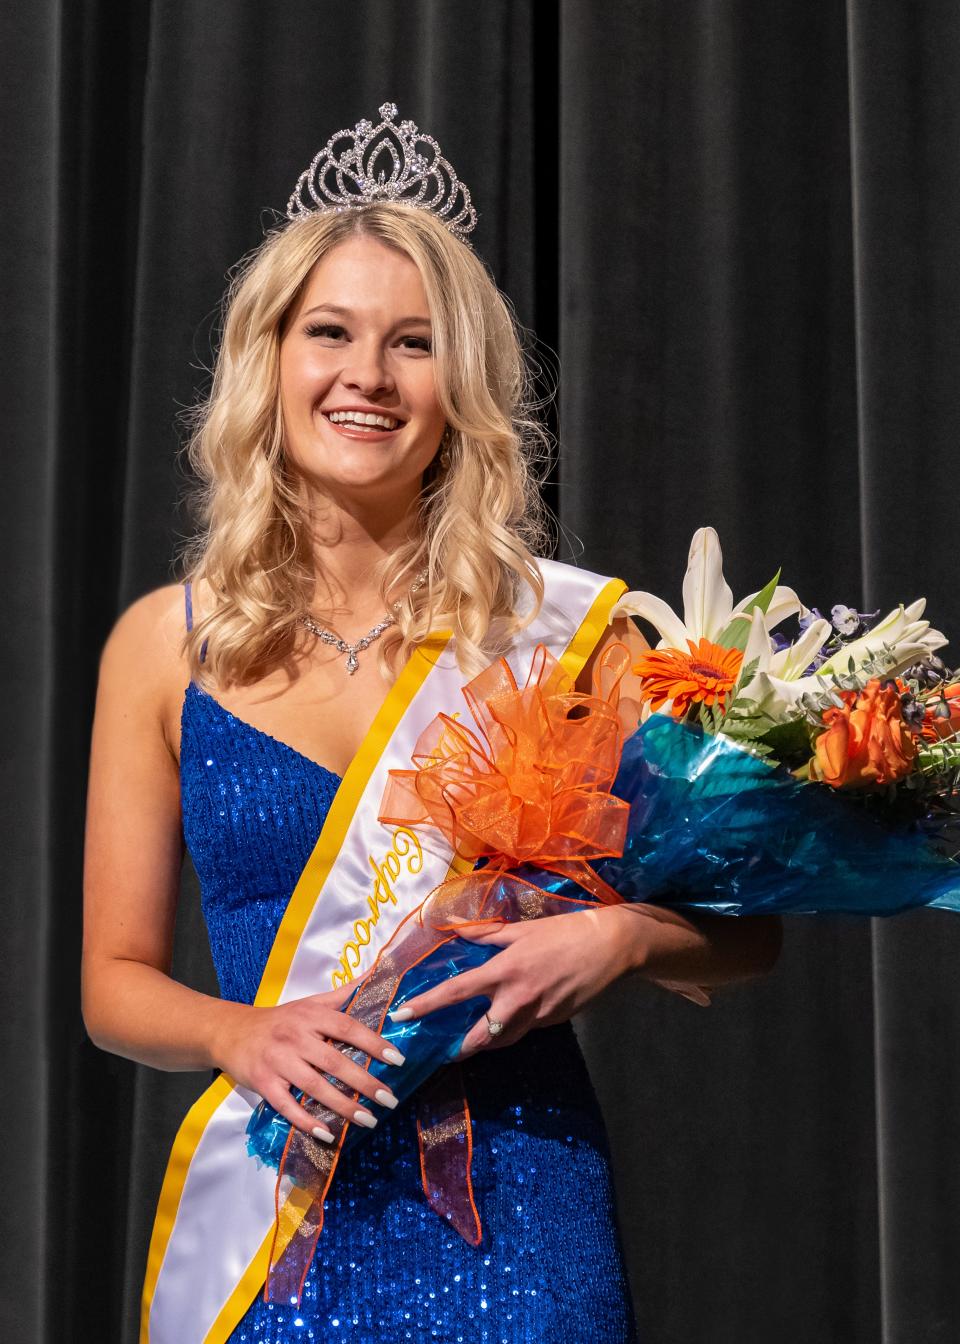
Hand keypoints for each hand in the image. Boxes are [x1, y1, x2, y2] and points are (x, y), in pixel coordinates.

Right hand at [210, 984, 405, 1139]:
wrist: (230, 1032)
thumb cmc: (279, 1020)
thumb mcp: (309, 1003)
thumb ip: (343, 995)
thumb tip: (376, 974)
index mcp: (310, 1016)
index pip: (347, 1027)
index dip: (373, 1043)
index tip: (397, 1059)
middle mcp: (295, 1037)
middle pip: (334, 1062)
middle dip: (364, 1082)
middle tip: (390, 1099)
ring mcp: (278, 1061)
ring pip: (314, 1087)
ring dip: (343, 1106)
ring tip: (368, 1120)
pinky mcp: (263, 1083)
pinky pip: (287, 1106)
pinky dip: (307, 1121)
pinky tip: (328, 1134)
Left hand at [391, 908, 635, 1058]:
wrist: (610, 947)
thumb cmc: (564, 931)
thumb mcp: (523, 929)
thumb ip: (487, 934)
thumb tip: (458, 929)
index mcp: (504, 971)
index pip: (457, 992)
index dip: (427, 1005)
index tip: (402, 1016)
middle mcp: (517, 999)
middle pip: (480, 1037)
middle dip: (459, 1048)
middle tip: (443, 1050)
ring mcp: (537, 1015)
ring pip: (503, 1039)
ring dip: (485, 1042)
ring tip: (469, 1040)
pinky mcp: (553, 1021)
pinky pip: (525, 1029)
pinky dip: (513, 1027)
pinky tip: (509, 1018)